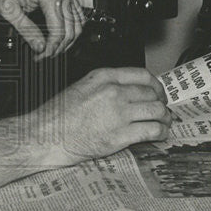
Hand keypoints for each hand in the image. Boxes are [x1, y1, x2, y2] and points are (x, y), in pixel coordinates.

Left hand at [0, 0, 83, 59]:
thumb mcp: (9, 10)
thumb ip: (25, 29)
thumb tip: (39, 46)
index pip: (59, 31)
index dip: (50, 48)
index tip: (40, 56)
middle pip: (71, 30)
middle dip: (58, 47)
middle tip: (43, 56)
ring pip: (78, 25)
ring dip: (67, 41)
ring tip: (51, 49)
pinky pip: (77, 17)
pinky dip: (71, 30)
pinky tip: (59, 38)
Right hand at [27, 67, 171, 166]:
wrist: (45, 136)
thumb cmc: (57, 116)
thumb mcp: (81, 87)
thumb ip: (104, 86)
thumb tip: (127, 92)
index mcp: (103, 77)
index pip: (142, 75)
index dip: (155, 84)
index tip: (157, 92)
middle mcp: (113, 92)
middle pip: (152, 93)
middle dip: (161, 102)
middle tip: (163, 110)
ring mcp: (118, 114)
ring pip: (157, 111)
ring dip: (165, 118)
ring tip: (164, 123)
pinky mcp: (120, 135)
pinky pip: (152, 130)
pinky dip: (161, 133)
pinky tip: (160, 135)